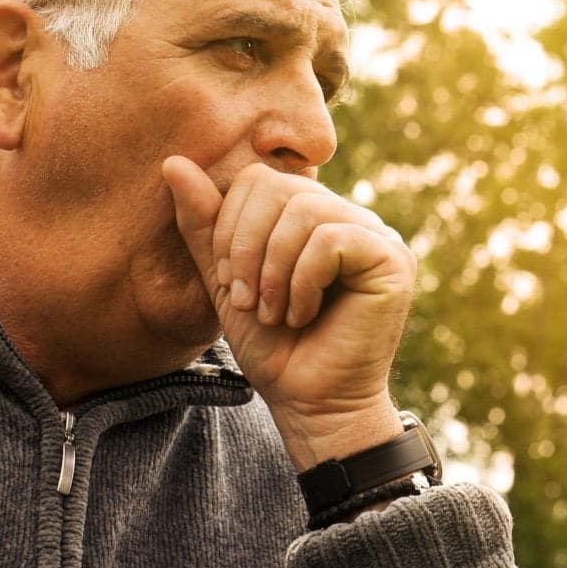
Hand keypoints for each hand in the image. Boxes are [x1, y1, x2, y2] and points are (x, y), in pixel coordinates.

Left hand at [161, 157, 412, 469]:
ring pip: (305, 211)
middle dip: (247, 247)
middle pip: (280, 188)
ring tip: (275, 313)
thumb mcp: (226, 282)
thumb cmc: (274, 350)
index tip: (229, 283)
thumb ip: (204, 226)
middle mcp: (348, 217)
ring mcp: (376, 235)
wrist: (310, 405)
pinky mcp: (393, 259)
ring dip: (274, 270)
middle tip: (249, 301)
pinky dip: (303, 282)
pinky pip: (331, 239)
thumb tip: (173, 162)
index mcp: (312, 217)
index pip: (260, 179)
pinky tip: (304, 314)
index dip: (231, 225)